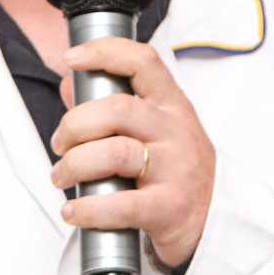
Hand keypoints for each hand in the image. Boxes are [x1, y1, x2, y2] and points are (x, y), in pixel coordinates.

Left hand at [49, 38, 215, 269]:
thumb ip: (112, 106)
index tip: (73, 58)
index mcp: (172, 106)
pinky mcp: (169, 208)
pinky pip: (121, 205)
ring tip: (62, 177)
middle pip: (117, 110)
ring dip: (74, 165)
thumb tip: (70, 84)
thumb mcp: (155, 131)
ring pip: (114, 153)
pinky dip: (88, 208)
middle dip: (74, 125)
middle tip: (60, 144)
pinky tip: (74, 210)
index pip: (143, 62)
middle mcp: (176, 132)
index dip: (105, 52)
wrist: (213, 222)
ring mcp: (176, 170)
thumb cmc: (176, 171)